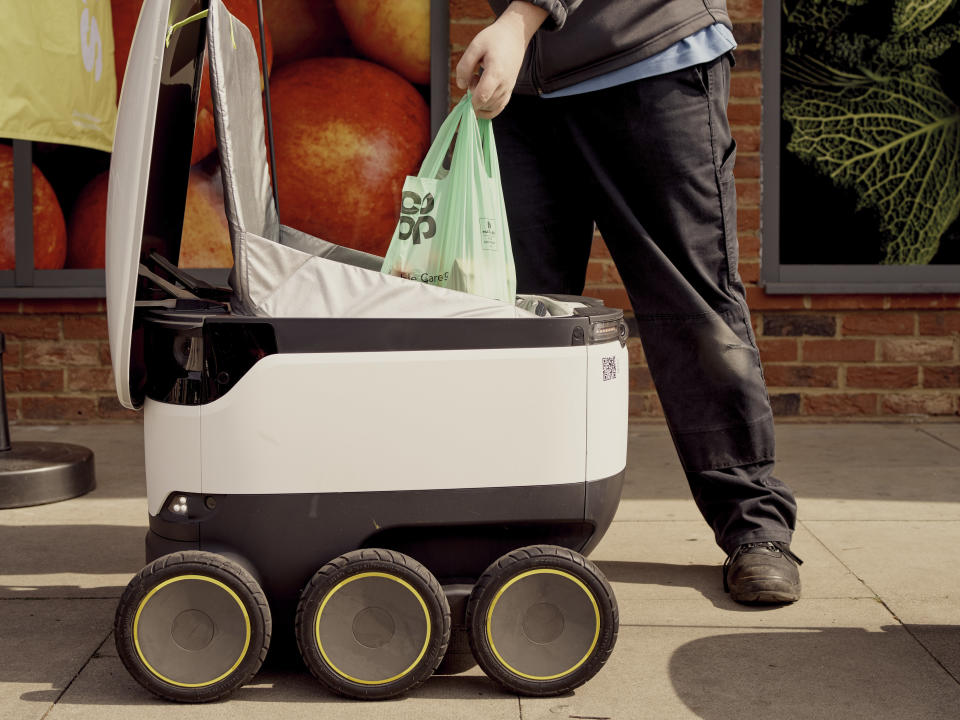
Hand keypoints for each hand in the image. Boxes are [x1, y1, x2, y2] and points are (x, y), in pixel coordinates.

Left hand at [455, 1, 547, 118]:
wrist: (515, 36)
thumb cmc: (494, 39)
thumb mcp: (475, 46)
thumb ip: (465, 66)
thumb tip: (461, 86)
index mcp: (495, 72)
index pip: (482, 96)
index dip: (470, 100)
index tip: (465, 89)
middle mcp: (504, 84)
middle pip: (484, 104)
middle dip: (473, 96)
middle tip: (473, 77)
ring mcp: (508, 89)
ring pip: (490, 108)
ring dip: (480, 100)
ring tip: (479, 81)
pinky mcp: (509, 91)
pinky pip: (498, 108)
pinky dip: (487, 109)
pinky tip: (481, 97)